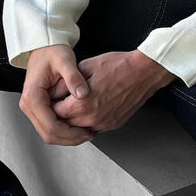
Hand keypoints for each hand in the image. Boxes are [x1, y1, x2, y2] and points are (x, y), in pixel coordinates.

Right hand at [20, 45, 93, 145]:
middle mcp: (29, 104)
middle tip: (88, 135)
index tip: (86, 132)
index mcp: (33, 96)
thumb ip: (74, 78)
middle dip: (70, 138)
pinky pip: (50, 125)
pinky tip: (78, 126)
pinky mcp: (38, 108)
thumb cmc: (52, 51)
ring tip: (86, 132)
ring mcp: (32, 107)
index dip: (70, 133)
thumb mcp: (65, 61)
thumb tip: (82, 94)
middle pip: (48, 134)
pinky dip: (64, 130)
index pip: (51, 125)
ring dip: (67, 136)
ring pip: (49, 133)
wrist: (44, 47)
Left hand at [53, 50, 173, 133]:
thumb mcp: (86, 67)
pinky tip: (90, 109)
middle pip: (65, 124)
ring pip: (79, 129)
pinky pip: (94, 128)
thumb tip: (56, 91)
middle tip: (61, 103)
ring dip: (74, 121)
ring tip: (74, 106)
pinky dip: (88, 122)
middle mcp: (92, 118)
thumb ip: (67, 82)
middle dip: (61, 115)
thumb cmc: (119, 66)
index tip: (53, 99)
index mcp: (82, 104)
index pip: (55, 112)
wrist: (143, 72)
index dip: (52, 104)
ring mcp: (104, 123)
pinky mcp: (113, 124)